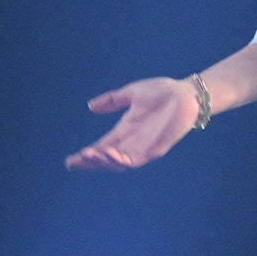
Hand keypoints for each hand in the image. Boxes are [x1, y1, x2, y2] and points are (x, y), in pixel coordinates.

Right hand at [64, 77, 199, 170]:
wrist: (186, 93)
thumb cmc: (162, 91)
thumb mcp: (131, 94)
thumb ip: (112, 100)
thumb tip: (90, 106)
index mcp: (125, 130)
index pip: (102, 147)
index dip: (87, 155)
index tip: (70, 161)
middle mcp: (132, 142)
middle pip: (107, 160)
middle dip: (90, 163)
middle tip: (75, 162)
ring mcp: (143, 148)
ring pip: (119, 164)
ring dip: (103, 162)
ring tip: (89, 156)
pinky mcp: (156, 149)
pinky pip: (135, 160)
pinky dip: (121, 160)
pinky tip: (110, 154)